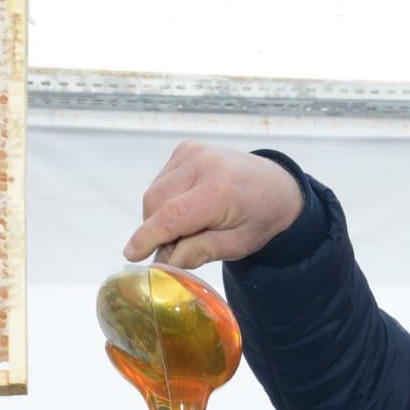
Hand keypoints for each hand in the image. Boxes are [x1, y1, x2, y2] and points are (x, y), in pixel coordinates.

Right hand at [123, 140, 303, 268]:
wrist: (278, 186)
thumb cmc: (259, 219)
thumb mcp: (237, 245)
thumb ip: (201, 251)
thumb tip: (167, 261)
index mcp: (219, 191)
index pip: (172, 216)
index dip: (147, 237)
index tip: (131, 255)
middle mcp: (203, 165)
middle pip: (156, 203)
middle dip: (156, 230)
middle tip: (174, 248)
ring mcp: (193, 152)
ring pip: (155, 191)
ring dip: (160, 215)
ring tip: (188, 226)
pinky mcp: (187, 148)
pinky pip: (162, 179)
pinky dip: (166, 198)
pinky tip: (188, 204)